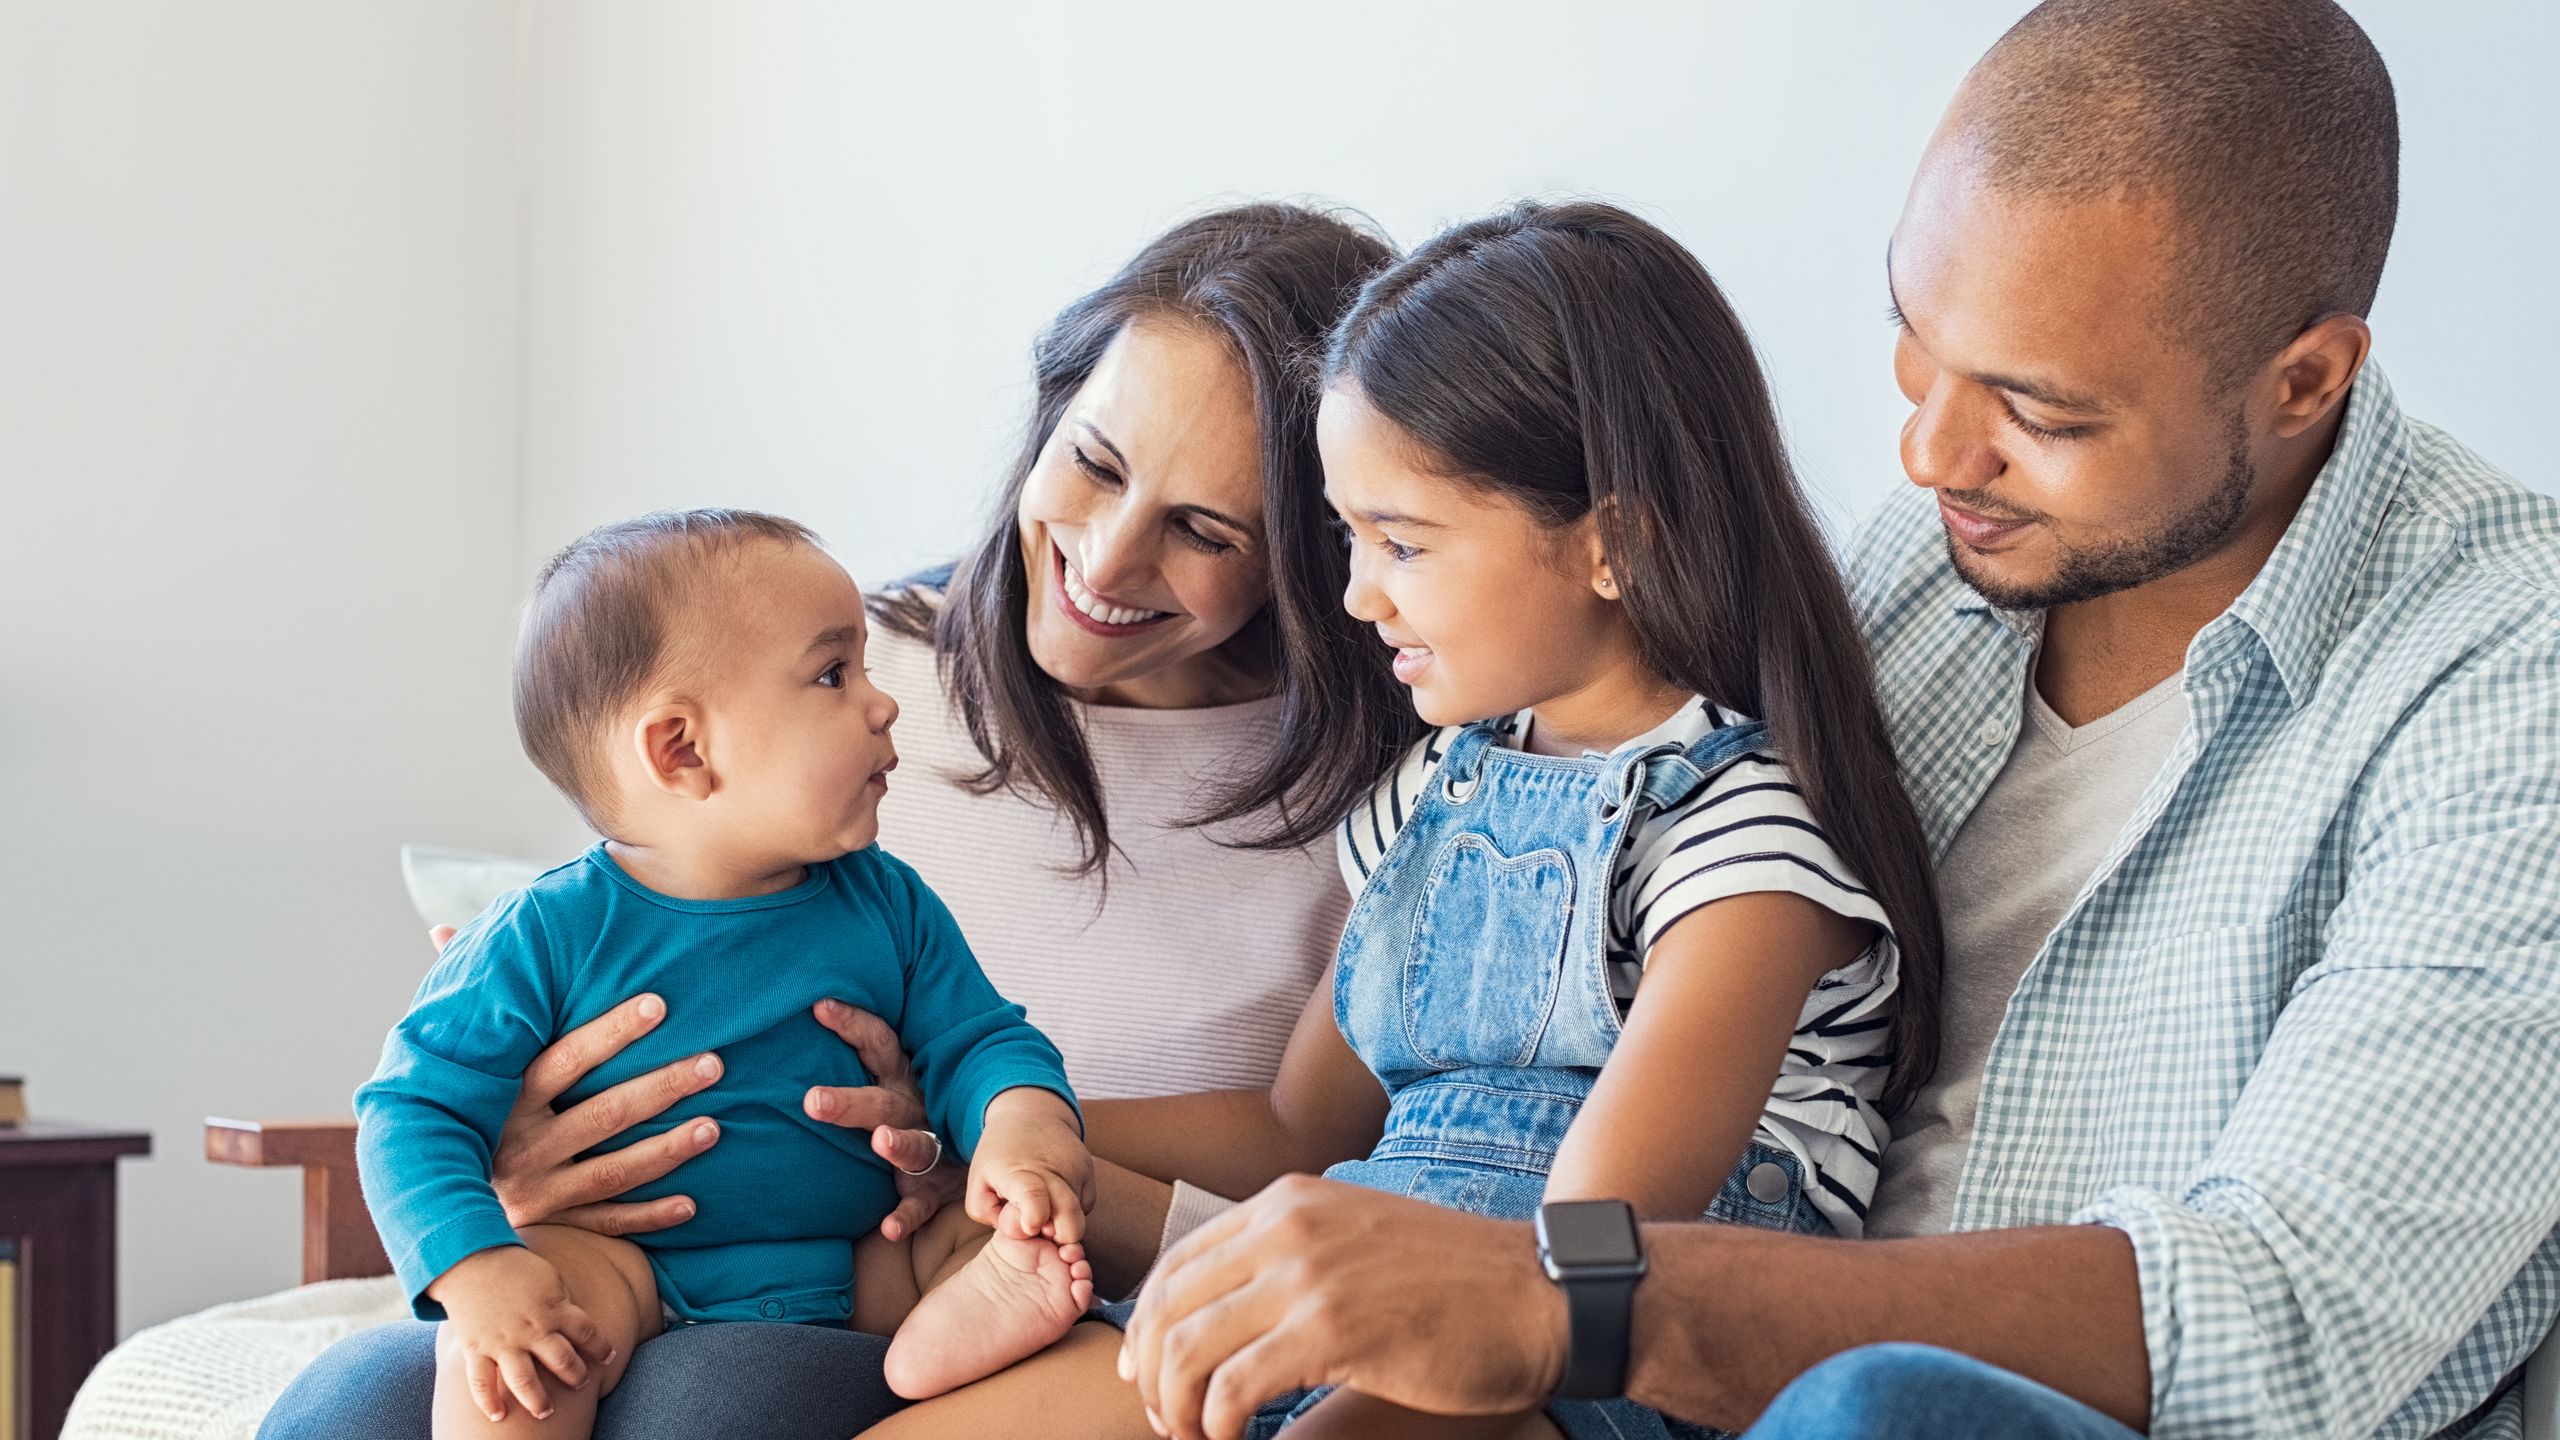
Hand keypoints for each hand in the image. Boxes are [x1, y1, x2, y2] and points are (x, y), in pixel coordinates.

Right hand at [426, 1245, 614, 1422]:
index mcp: (555, 1308)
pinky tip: (498, 1416)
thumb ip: (563, 1303)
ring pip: (525, 1380)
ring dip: (538, 1400)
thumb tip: (576, 1325)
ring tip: (546, 1413)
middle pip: (562, 1360)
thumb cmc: (516, 1267)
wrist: (472, 1259)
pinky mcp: (476, 1348)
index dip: (601, 1347)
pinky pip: (482, 1382)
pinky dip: (488, 1402)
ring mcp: (504, 1342)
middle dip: (576, 1376)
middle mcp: (533, 1329)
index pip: (588, 1332)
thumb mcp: (550, 1277)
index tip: (609, 1357)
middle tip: (582, 1384)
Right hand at [429, 926, 724, 1235]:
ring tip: (715, 1127)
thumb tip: (443, 927)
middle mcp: (520, 1146)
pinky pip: (607, 1224)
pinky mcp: (553, 1226)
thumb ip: (466, 997)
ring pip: (613, 1169)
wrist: (432, 1205)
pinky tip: (692, 1203)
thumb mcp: (456, 1058)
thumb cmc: (460, 1109)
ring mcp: (539, 1191)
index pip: (564, 1059)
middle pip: (603, 1113)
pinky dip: (649, 1217)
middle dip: (661, 1087)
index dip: (611, 1032)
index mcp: (503, 1098)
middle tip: (715, 1061)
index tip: (660, 1004)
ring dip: (667, 1150)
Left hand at [801, 998, 962, 1240]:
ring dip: (898, 1147)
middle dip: (849, 1102)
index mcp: (904, 1080)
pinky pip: (922, 1205)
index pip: (879, 1043)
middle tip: (812, 1101)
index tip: (819, 1006)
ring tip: (880, 1143)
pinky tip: (889, 1229)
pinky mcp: (938, 1188)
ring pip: (914, 1147)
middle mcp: (916, 1110)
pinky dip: (907, 1217)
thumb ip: (867, 1058)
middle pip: (881, 1102)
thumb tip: (813, 1011)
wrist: (988, 1149)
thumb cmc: (924, 1109)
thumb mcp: (901, 1079)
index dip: (853, 1024)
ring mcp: (931, 1149)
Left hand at [968, 1087, 1093, 1242]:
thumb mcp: (977, 1180)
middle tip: (1040, 1230)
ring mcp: (1075, 1169)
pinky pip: (1087, 1205)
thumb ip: (985, 1212)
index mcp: (1019, 1172)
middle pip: (1070, 1220)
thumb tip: (1016, 1231)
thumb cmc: (1000, 1153)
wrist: (1031, 1113)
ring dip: (1064, 1223)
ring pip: (1080, 1216)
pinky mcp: (1089, 1169)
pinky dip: (1073, 1210)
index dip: (1034, 1217)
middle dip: (1059, 1238)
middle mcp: (1052, 1170)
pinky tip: (1055, 1197)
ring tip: (1044, 1210)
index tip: (1031, 1227)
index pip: (1033, 1196)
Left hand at [1119, 1175, 1565, 1439]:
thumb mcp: (1357, 1238)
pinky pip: (1232, 1388)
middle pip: (1167, 1306)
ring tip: (1198, 1439)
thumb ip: (1293, 1255)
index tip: (1146, 1379)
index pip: (1178, 1263)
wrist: (1541, 1297)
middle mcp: (1287, 1226)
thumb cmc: (1457, 1284)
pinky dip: (1217, 1426)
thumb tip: (1225, 1311)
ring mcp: (1307, 1275)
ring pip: (1186, 1349)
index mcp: (1288, 1201)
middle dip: (1151, 1375)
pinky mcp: (1332, 1331)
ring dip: (1177, 1409)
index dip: (1146, 1329)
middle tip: (1168, 1423)